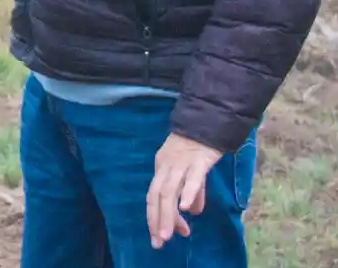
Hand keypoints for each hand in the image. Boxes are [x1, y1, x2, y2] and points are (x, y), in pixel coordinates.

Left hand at [146, 133, 222, 248]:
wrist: (209, 121)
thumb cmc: (199, 147)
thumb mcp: (192, 171)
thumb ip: (192, 191)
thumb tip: (192, 212)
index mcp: (162, 168)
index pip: (154, 196)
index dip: (156, 216)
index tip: (159, 236)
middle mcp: (166, 166)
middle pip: (157, 196)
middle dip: (156, 220)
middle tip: (159, 242)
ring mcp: (181, 162)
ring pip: (169, 191)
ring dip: (168, 214)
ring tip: (169, 234)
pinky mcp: (198, 159)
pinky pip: (191, 178)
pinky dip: (188, 193)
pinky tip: (186, 208)